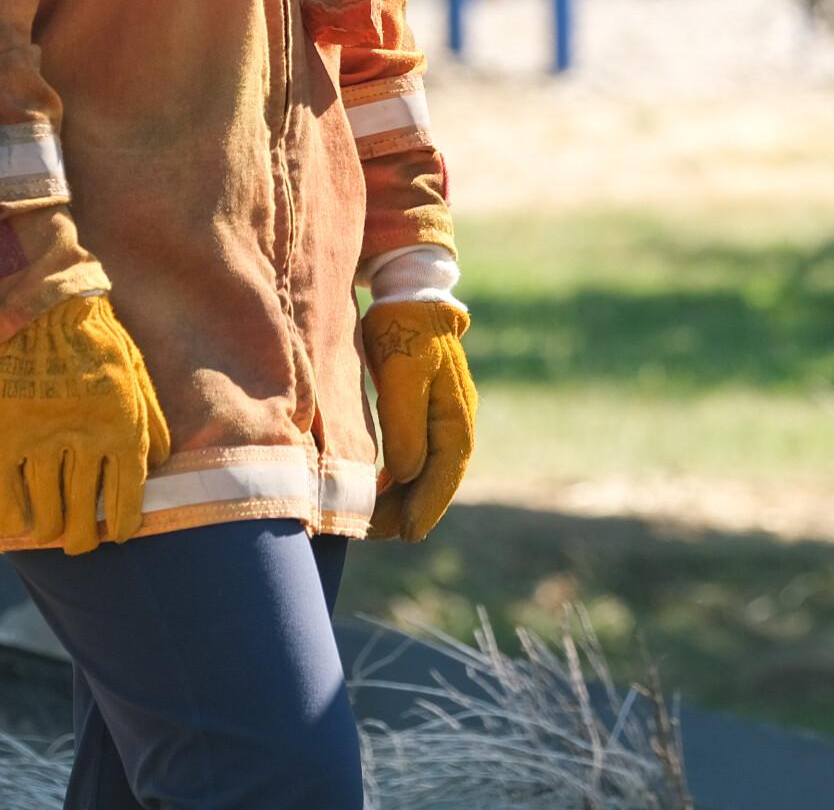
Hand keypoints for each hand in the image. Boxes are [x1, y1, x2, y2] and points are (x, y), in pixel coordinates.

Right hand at [0, 293, 172, 554]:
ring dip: (50, 530)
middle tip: (80, 543)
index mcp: (122, 429)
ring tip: (52, 533)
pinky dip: (13, 517)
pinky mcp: (3, 439)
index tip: (117, 534)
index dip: (121, 523)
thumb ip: (151, 424)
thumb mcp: (138, 378)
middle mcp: (84, 442)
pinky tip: (18, 523)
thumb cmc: (99, 344)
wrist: (45, 310)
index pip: (126, 496)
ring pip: (46, 512)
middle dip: (83, 538)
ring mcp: (41, 443)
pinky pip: (7, 497)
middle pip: (83, 514)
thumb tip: (160, 464)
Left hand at [364, 300, 475, 539]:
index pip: (445, 471)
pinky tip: (383, 490)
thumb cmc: (404, 333)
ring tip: (376, 523)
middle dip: (412, 510)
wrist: (410, 297)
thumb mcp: (403, 376)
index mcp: (457, 416)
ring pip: (427, 470)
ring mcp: (442, 417)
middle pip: (437, 477)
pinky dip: (402, 478)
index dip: (426, 506)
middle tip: (380, 536)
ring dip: (405, 498)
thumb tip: (408, 476)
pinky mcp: (426, 412)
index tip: (407, 534)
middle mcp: (456, 421)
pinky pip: (418, 455)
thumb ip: (406, 425)